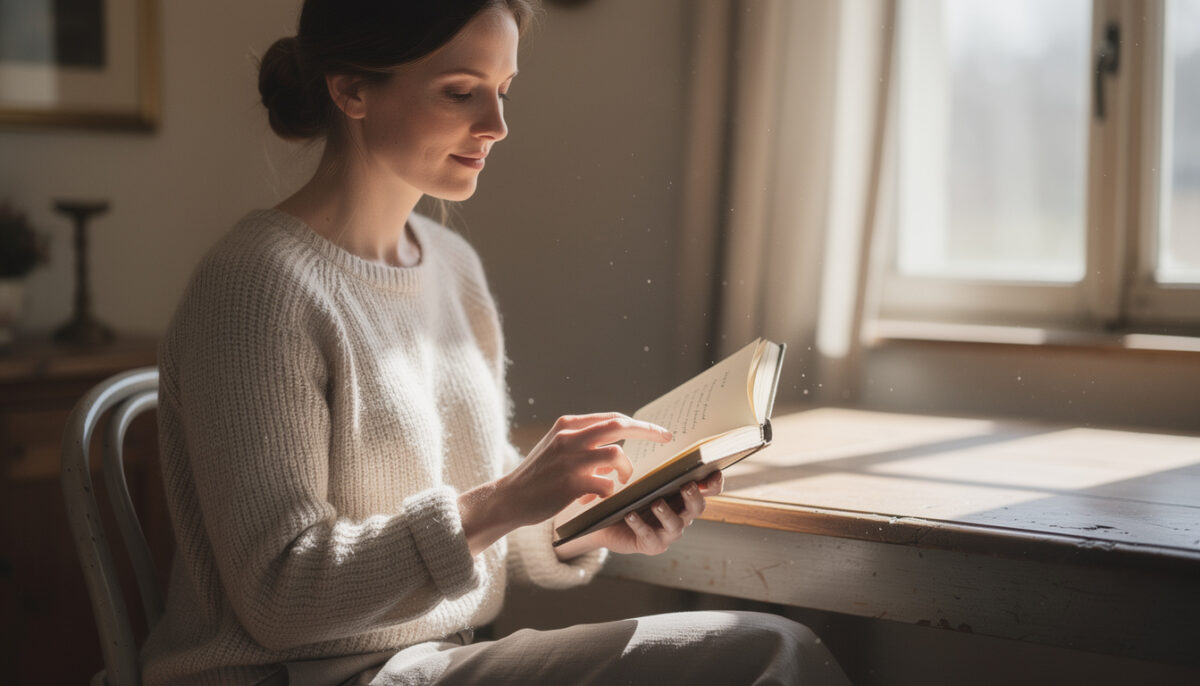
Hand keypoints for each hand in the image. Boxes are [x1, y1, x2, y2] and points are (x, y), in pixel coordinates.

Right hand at [499, 412, 671, 527]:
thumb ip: (582, 442)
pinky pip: (606, 484)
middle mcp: (569, 437)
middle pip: (619, 425)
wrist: (510, 498)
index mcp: (567, 425)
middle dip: (647, 430)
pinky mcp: (570, 483)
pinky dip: (607, 492)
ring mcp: (570, 459)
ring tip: (620, 481)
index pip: (611, 417)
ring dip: (625, 470)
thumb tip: (616, 445)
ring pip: (616, 455)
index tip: (657, 430)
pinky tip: (594, 498)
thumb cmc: (537, 476)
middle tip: (666, 438)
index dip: (638, 423)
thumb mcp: (556, 448)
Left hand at [555, 470, 723, 558]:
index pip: (709, 489)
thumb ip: (658, 467)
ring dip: (667, 514)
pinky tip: (630, 514)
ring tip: (656, 502)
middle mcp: (682, 514)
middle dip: (694, 496)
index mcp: (684, 496)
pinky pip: (649, 536)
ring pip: (676, 525)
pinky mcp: (652, 545)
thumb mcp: (645, 477)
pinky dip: (640, 525)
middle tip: (686, 485)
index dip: (715, 482)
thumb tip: (664, 440)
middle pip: (698, 507)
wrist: (606, 520)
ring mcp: (668, 532)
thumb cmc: (630, 493)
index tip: (713, 470)